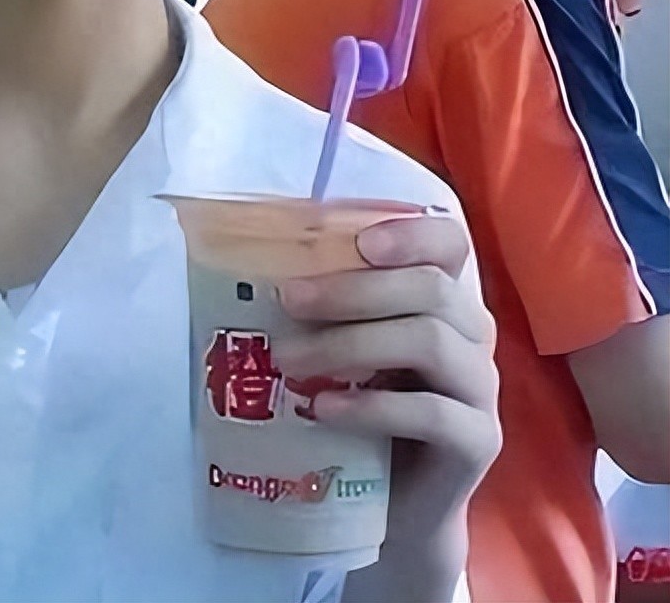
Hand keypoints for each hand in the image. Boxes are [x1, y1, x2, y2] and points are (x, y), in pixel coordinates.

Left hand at [274, 214, 500, 599]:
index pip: (449, 242)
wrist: (394, 502)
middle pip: (430, 288)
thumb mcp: (343, 346)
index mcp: (443, 297)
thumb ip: (325, 307)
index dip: (411, 234)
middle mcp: (472, 332)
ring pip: (430, 341)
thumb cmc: (361, 406)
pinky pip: (433, 413)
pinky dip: (371, 406)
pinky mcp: (478, 441)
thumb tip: (255, 263)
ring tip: (290, 360)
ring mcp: (481, 387)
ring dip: (350, 344)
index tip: (358, 243)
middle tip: (287, 300)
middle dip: (352, 290)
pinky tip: (323, 409)